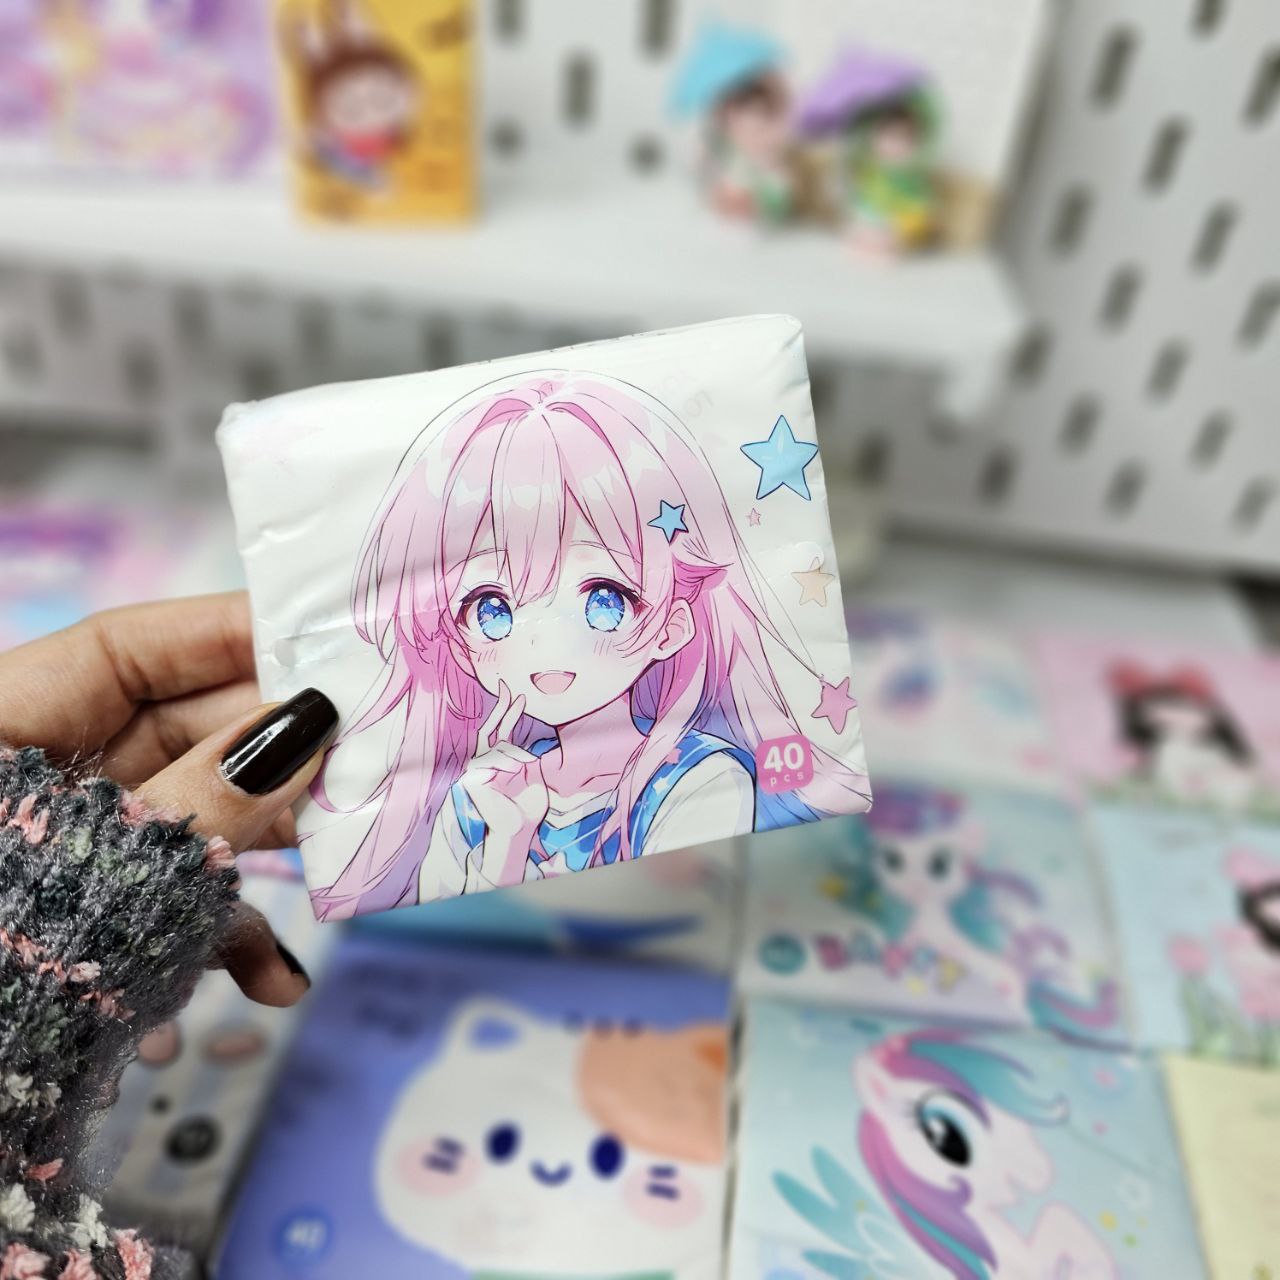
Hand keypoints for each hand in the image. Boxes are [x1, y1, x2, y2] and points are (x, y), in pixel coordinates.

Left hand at [0, 593, 336, 1006]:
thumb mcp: (91, 863)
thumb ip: (199, 798)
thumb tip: (306, 727)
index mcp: (6, 727)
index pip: (126, 650)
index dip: (228, 634)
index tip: (322, 637)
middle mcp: (41, 780)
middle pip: (178, 730)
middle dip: (274, 750)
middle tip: (363, 750)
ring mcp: (72, 850)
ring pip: (190, 816)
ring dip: (266, 847)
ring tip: (342, 854)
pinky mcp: (91, 915)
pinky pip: (166, 901)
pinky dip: (219, 933)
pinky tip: (271, 979)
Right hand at [459, 680, 547, 885]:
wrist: (517, 831)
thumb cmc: (527, 807)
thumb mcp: (534, 776)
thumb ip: (530, 757)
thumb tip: (535, 742)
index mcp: (500, 758)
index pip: (501, 728)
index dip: (508, 710)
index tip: (521, 695)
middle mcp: (487, 761)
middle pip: (490, 728)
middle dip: (500, 707)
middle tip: (507, 685)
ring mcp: (478, 770)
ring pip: (494, 747)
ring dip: (513, 753)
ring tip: (528, 763)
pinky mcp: (473, 781)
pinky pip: (487, 762)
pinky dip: (502, 761)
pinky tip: (516, 766)